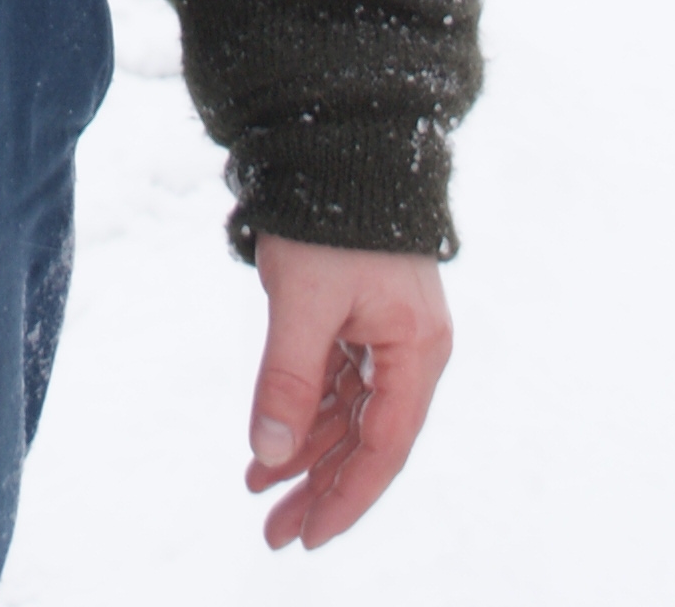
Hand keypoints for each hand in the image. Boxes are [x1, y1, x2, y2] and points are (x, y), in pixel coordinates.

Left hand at [247, 236, 452, 549]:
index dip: (346, 497)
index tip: (309, 535)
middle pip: (367, 440)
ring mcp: (386, 335)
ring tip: (258, 495)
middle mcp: (410, 349)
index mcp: (416, 348)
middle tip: (275, 534)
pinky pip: (336, 384)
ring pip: (348, 416)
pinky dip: (303, 413)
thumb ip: (288, 377)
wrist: (335, 138)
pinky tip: (268, 444)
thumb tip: (269, 452)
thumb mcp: (304, 299)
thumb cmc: (328, 215)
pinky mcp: (361, 320)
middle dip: (319, 488)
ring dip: (305, 454)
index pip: (384, 447)